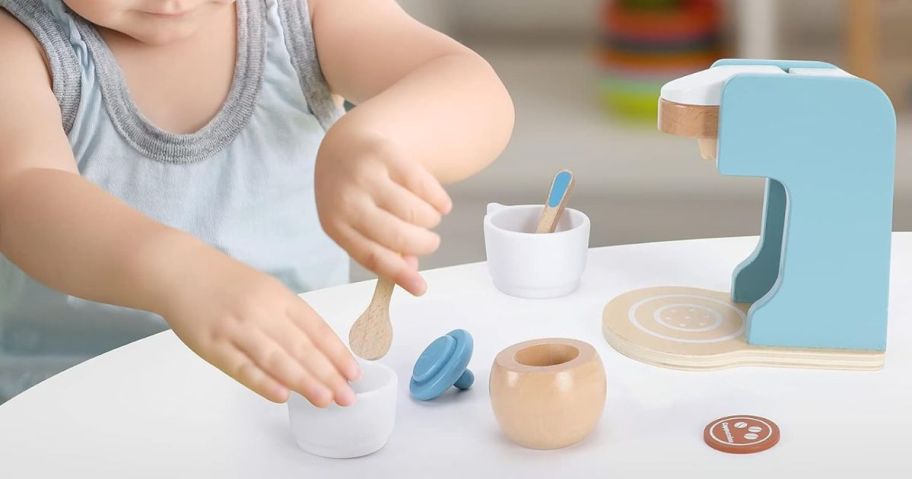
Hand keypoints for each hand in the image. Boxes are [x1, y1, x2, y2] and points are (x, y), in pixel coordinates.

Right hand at [159, 248, 360, 406]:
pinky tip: (283, 396)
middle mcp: (261, 311)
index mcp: (280, 297)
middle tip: (347, 396)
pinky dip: (263, 383)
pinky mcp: (212, 345)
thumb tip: (322, 352)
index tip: (353, 373)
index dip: (337, 353)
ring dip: (303, 382)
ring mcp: (236, 328)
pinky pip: (242, 368)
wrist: (180, 270)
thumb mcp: (268, 289)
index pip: (316, 328)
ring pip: (276, 359)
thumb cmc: (229, 284)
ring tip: (325, 399)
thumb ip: (292, 318)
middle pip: (301, 346)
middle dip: (328, 374)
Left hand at [315, 130, 451, 294]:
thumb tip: (411, 273)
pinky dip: (439, 199)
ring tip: (429, 218)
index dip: (399, 275)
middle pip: (397, 235)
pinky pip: (424, 184)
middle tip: (431, 242)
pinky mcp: (386, 153)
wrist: (343, 146)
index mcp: (335, 224)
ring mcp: (366, 175)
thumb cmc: (352, 195)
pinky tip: (440, 204)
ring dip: (431, 220)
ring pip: (414, 211)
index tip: (421, 289)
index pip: (371, 255)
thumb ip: (382, 251)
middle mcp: (347, 199)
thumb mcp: (355, 225)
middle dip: (424, 244)